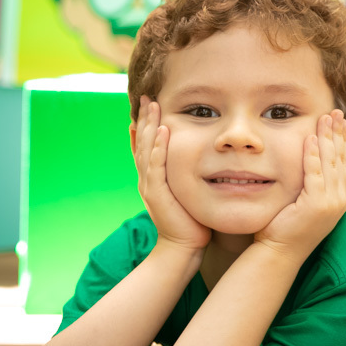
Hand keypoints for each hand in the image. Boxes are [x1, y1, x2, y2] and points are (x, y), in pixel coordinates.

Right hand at [132, 95, 210, 252]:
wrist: (183, 248)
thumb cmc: (191, 221)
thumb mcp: (188, 192)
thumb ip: (189, 176)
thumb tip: (204, 160)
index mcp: (153, 176)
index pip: (146, 145)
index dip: (146, 124)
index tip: (149, 104)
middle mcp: (147, 178)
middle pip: (142, 141)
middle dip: (144, 118)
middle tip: (146, 96)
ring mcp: (150, 185)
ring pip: (146, 149)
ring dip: (149, 126)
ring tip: (152, 106)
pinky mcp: (156, 194)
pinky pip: (156, 166)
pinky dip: (158, 148)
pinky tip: (163, 132)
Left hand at [253, 109, 345, 261]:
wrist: (279, 252)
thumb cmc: (286, 226)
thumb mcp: (305, 200)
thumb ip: (312, 182)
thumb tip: (310, 159)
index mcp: (340, 197)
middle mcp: (340, 199)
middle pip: (343, 158)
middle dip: (341, 133)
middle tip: (338, 111)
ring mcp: (331, 203)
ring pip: (331, 163)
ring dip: (328, 137)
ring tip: (326, 117)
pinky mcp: (316, 205)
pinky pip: (315, 173)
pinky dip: (313, 154)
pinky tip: (311, 138)